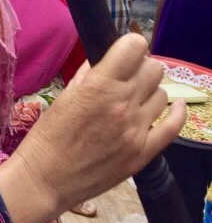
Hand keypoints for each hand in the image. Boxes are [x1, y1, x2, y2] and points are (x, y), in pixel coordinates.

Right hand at [0, 34, 185, 222]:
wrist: (47, 178)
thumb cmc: (48, 135)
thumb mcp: (65, 95)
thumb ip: (90, 74)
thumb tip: (108, 59)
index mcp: (99, 86)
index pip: (134, 46)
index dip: (130, 44)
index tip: (124, 52)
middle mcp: (122, 104)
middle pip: (153, 68)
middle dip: (141, 67)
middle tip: (128, 76)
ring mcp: (136, 130)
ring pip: (162, 93)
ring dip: (150, 91)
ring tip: (134, 99)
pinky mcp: (143, 153)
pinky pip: (174, 126)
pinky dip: (176, 112)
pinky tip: (174, 106)